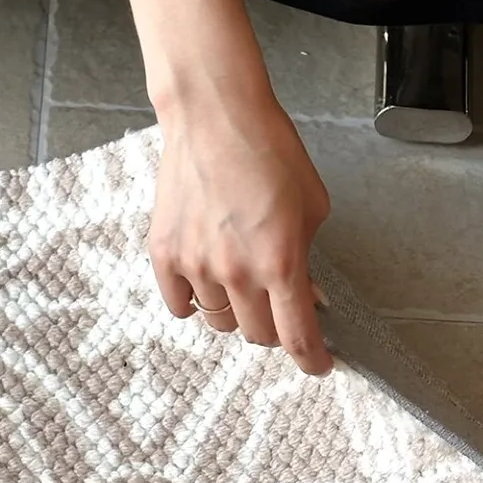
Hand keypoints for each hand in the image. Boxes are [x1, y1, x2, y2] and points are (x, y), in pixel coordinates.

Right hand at [148, 81, 333, 376]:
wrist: (214, 117)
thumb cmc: (269, 151)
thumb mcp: (312, 207)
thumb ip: (309, 258)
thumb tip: (306, 294)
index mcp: (280, 263)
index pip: (297, 337)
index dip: (312, 360)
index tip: (318, 365)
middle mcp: (235, 272)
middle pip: (257, 336)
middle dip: (274, 328)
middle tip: (277, 305)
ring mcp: (195, 265)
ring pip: (218, 322)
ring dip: (235, 311)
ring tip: (239, 280)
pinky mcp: (164, 254)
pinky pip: (179, 304)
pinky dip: (194, 302)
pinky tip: (205, 281)